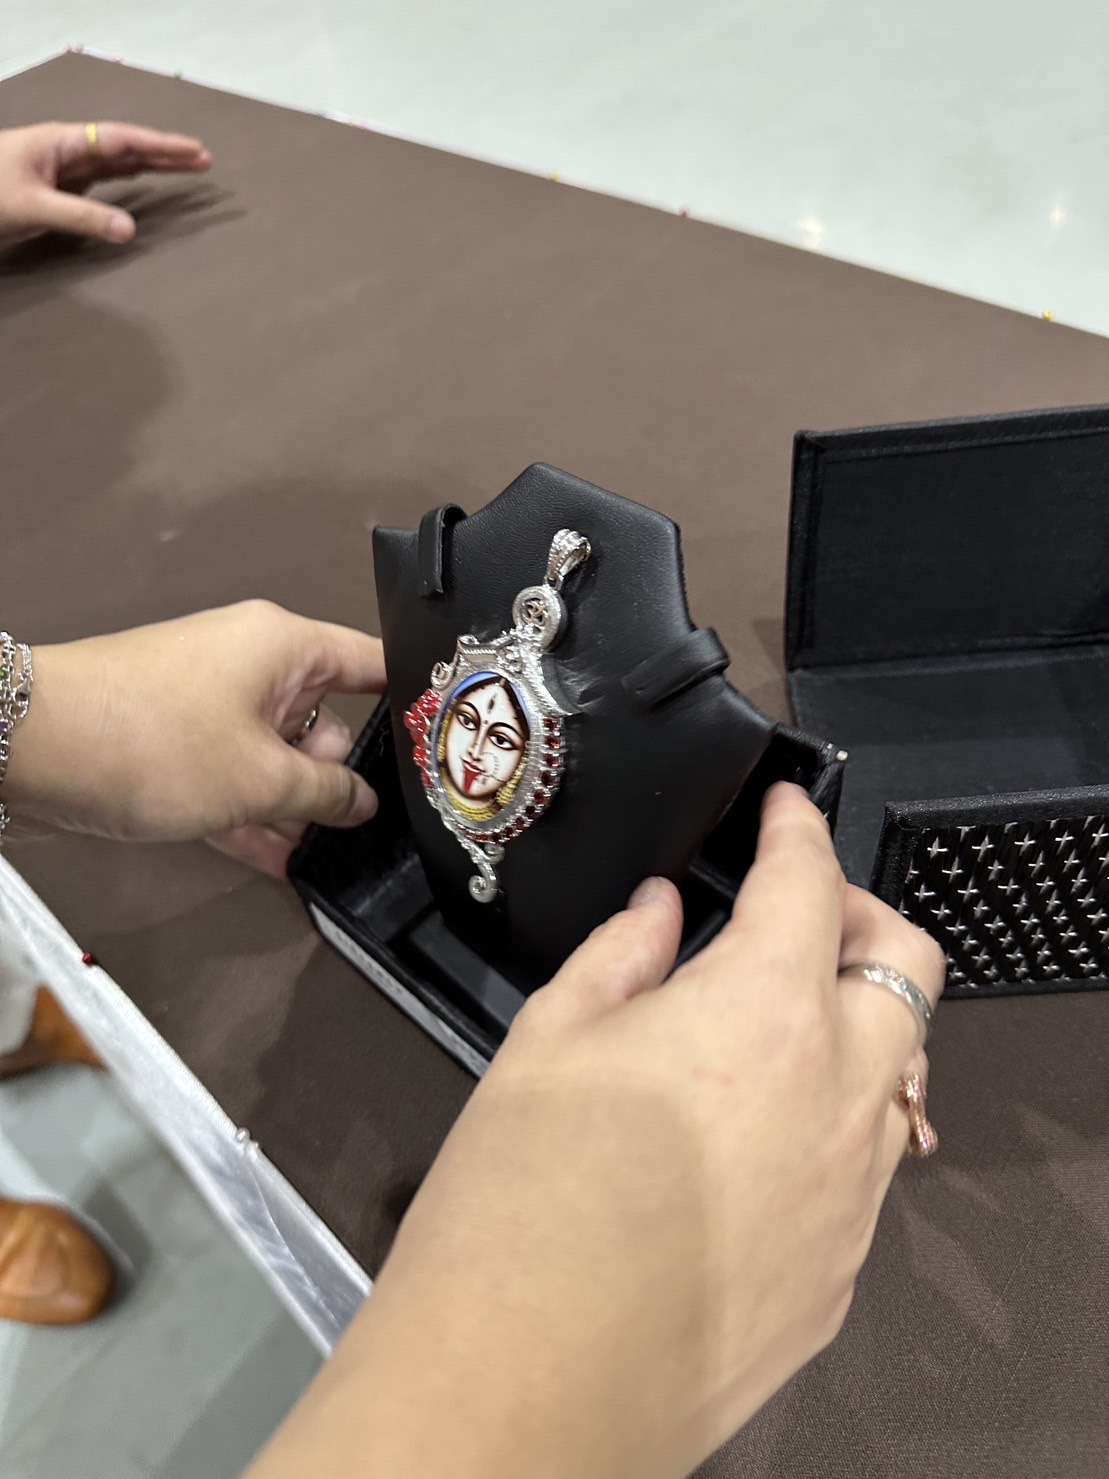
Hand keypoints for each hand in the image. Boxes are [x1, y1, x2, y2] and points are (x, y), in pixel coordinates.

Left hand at [0, 120, 211, 246]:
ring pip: (117, 160)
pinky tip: (143, 178)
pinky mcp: (60, 185)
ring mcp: (64, 166)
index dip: (160, 146)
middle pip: (125, 145)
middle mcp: (67, 149)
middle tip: (204, 159)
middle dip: (165, 151)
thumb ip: (81, 217)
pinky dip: (130, 177)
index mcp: (62, 143)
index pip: (121, 140)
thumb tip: (129, 230)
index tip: (194, 152)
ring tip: (186, 167)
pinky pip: (104, 177)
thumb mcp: (32, 207)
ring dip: (152, 163)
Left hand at [4, 601, 383, 875]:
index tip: (441, 750)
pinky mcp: (178, 748)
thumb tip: (360, 805)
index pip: (371, 664)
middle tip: (365, 827)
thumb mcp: (259, 778)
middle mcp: (253, 668)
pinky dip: (254, 817)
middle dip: (341, 776)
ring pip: (278, 759)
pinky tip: (283, 865)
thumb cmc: (152, 741)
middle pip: (326, 721)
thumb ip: (323, 795)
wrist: (30, 748)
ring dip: (296, 808)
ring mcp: (212, 709)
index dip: (409, 706)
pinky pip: (235, 782)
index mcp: (284, 646)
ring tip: (329, 860)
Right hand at [247, 784, 944, 1478]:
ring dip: (853, 1025)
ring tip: (766, 1030)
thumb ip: (624, 955)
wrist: (520, 1387)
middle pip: (908, 964)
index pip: (811, 883)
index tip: (786, 810)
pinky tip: (748, 1140)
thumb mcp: (547, 1042)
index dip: (798, 829)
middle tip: (796, 912)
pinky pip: (865, 1168)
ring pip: (898, 1071)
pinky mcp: (840, 1272)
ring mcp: (853, 1194)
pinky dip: (830, 1122)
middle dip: (861, 916)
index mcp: (763, 1015)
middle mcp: (836, 1097)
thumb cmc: (517, 1207)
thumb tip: (664, 914)